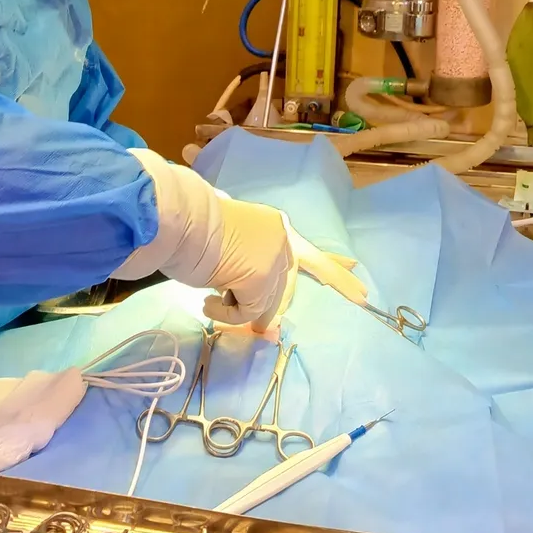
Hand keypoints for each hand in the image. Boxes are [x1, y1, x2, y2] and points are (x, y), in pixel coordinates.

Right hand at [116, 150, 366, 336]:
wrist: (176, 218)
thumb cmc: (191, 229)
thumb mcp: (229, 248)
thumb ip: (248, 270)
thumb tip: (258, 305)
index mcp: (275, 227)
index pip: (312, 252)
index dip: (334, 267)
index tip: (356, 272)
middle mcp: (281, 241)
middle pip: (288, 288)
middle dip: (275, 309)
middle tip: (294, 306)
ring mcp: (274, 261)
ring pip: (266, 304)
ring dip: (237, 310)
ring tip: (212, 300)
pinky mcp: (261, 280)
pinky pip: (248, 313)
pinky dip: (226, 315)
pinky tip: (209, 302)